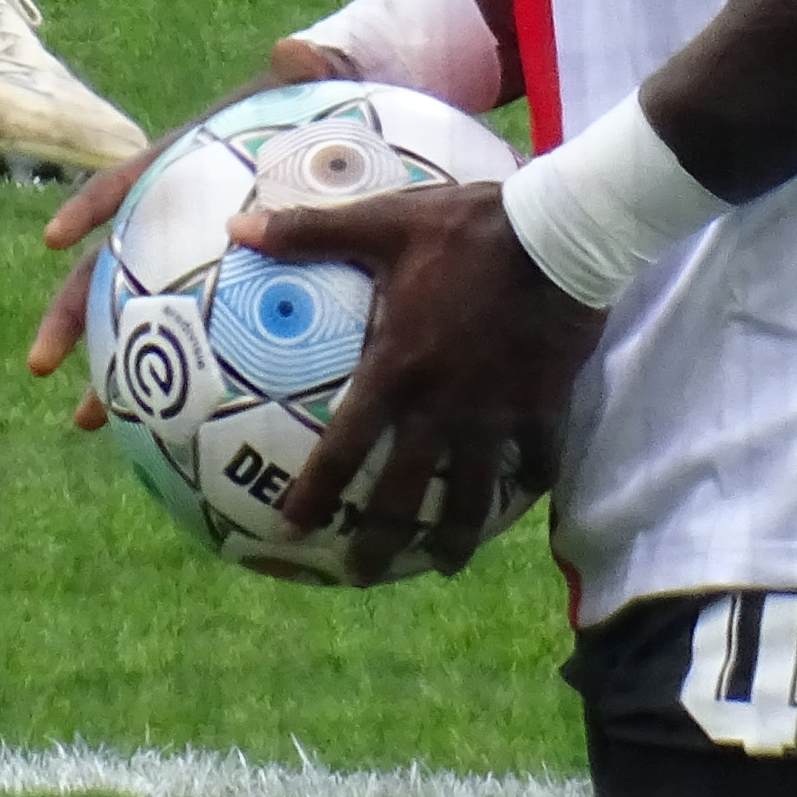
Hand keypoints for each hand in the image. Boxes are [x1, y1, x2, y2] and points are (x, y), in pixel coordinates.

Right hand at [21, 37, 373, 426]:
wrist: (358, 138)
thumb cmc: (335, 109)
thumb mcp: (327, 86)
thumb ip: (313, 69)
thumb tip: (297, 48)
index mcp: (189, 162)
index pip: (131, 181)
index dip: (90, 205)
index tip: (55, 240)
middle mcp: (178, 217)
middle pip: (112, 267)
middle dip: (71, 313)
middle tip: (43, 363)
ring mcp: (197, 262)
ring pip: (143, 319)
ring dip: (111, 368)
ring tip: (89, 420)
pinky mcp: (228, 297)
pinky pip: (201, 346)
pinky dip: (185, 388)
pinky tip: (176, 439)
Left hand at [229, 181, 601, 582]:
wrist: (559, 233)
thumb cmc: (466, 228)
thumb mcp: (382, 222)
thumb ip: (308, 232)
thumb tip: (237, 226)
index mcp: (397, 369)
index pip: (343, 448)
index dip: (315, 495)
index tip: (292, 531)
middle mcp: (442, 406)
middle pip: (403, 496)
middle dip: (379, 544)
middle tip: (360, 574)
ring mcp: (495, 413)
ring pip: (472, 497)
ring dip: (454, 539)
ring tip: (445, 564)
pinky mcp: (544, 406)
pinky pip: (538, 462)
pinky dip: (528, 485)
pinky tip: (521, 498)